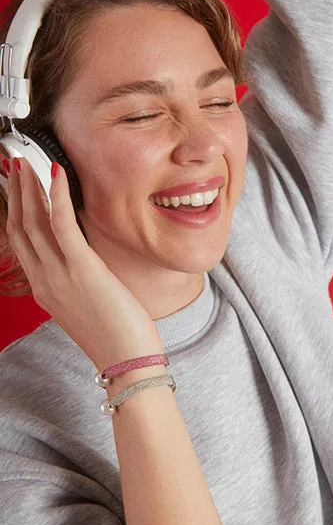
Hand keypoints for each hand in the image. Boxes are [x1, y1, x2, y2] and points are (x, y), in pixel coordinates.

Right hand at [3, 156, 163, 370]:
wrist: (127, 360)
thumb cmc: (114, 335)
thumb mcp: (84, 307)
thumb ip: (74, 283)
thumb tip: (81, 263)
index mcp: (45, 289)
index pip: (22, 244)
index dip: (15, 213)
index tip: (16, 191)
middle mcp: (44, 281)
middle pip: (20, 228)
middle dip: (15, 194)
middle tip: (15, 167)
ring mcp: (59, 275)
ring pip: (34, 222)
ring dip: (28, 188)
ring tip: (26, 164)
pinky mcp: (82, 268)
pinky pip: (62, 224)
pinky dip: (57, 196)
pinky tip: (55, 173)